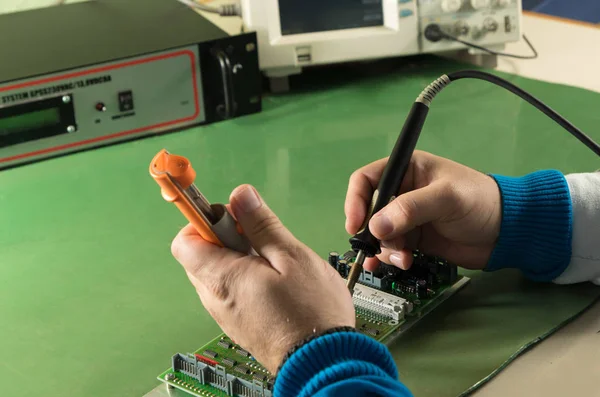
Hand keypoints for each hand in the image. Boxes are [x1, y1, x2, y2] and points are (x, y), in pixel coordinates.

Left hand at [171, 185, 354, 373]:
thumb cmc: (312, 313)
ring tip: (272, 261)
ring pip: (216, 272)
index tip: (230, 213)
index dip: (204, 219)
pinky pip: (228, 290)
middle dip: (225, 236)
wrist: (321, 361)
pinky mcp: (237, 322)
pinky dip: (243, 276)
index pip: (185, 239)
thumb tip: (241, 196)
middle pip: (200, 253)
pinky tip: (273, 279)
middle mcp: (216, 298)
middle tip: (259, 236)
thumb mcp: (292, 257)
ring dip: (237, 256)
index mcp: (223, 278)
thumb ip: (262, 225)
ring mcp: (225, 313)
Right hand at [345, 150, 500, 271]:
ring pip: (378, 234)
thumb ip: (410, 209)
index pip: (366, 180)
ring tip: (403, 258)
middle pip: (368, 211)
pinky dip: (389, 258)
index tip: (355, 225)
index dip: (355, 200)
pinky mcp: (414, 239)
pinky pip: (391, 249)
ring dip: (384, 249)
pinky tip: (395, 265)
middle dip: (371, 231)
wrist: (508, 233)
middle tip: (379, 246)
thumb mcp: (445, 198)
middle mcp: (402, 192)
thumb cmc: (480, 202)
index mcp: (407, 170)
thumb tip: (375, 227)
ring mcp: (407, 218)